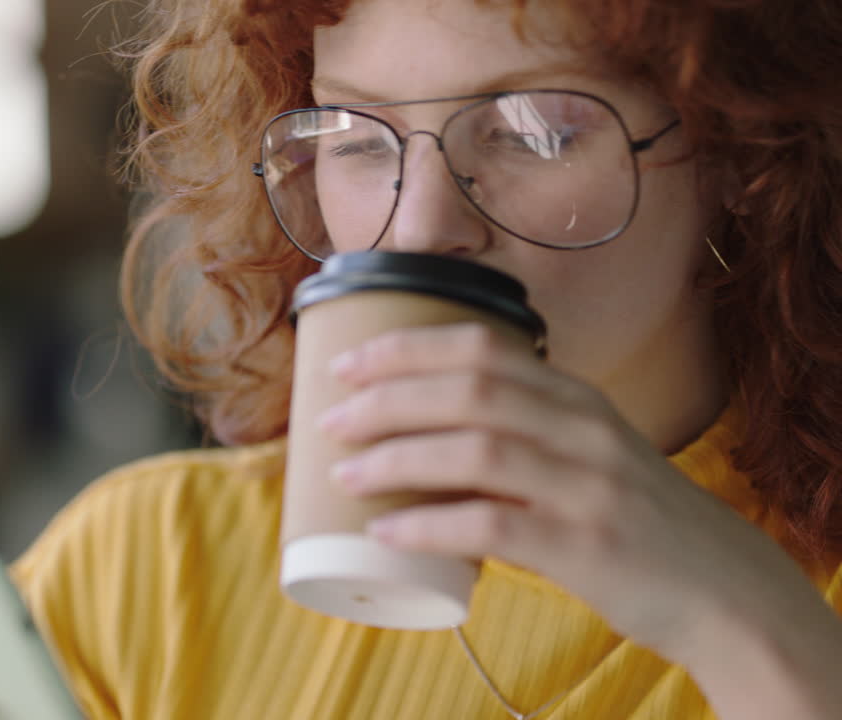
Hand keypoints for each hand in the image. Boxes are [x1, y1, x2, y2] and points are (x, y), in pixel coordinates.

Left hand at [320, 323, 823, 664]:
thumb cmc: (633, 519)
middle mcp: (584, 430)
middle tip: (330, 417)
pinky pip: (492, 527)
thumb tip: (419, 431)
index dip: (406, 348)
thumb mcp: (588, 453)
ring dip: (396, 457)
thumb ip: (523, 432)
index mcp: (576, 399)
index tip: (348, 362)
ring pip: (476, 450)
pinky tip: (386, 531)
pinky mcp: (584, 546)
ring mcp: (587, 486)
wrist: (720, 588)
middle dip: (387, 396)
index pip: (481, 348)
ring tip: (342, 471)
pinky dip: (429, 525)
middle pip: (469, 389)